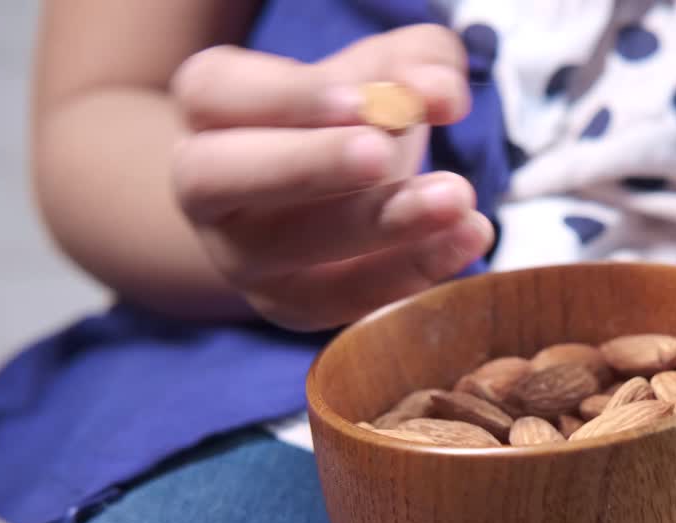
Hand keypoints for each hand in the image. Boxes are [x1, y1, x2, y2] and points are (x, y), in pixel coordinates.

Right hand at [170, 25, 490, 330]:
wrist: (331, 198)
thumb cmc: (350, 120)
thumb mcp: (384, 73)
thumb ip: (414, 64)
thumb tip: (439, 92)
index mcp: (212, 109)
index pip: (217, 95)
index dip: (288, 98)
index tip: (364, 100)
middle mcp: (206, 188)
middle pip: (219, 177)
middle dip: (308, 165)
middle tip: (382, 154)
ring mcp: (240, 256)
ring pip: (286, 250)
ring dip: (377, 225)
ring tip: (455, 198)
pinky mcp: (289, 306)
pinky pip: (342, 298)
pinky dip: (411, 270)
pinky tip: (469, 235)